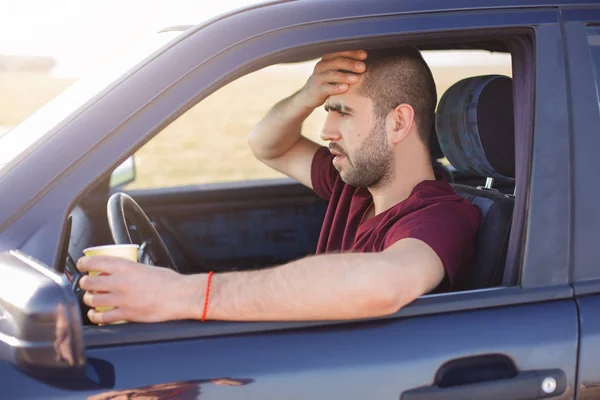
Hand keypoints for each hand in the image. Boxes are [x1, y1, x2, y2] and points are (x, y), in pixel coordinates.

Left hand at [77, 256, 198, 323]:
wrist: (180, 296)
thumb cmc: (169, 282)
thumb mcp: (147, 267)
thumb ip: (131, 269)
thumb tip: (122, 271)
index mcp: (126, 267)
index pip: (94, 262)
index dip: (83, 263)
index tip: (82, 265)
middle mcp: (120, 282)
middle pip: (89, 282)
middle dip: (84, 283)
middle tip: (86, 283)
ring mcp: (122, 299)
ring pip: (92, 299)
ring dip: (88, 299)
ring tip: (91, 298)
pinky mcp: (126, 314)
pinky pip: (102, 317)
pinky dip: (95, 316)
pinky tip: (95, 314)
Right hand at [298, 50, 367, 108]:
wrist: (309, 95)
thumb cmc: (328, 81)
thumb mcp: (335, 70)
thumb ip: (346, 65)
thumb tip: (367, 60)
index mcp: (327, 59)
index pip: (341, 52)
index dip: (352, 53)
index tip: (365, 55)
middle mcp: (321, 66)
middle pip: (337, 62)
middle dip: (350, 64)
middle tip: (363, 67)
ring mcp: (318, 78)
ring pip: (332, 75)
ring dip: (345, 76)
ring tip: (356, 79)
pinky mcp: (316, 90)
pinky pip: (327, 88)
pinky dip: (336, 88)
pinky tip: (345, 89)